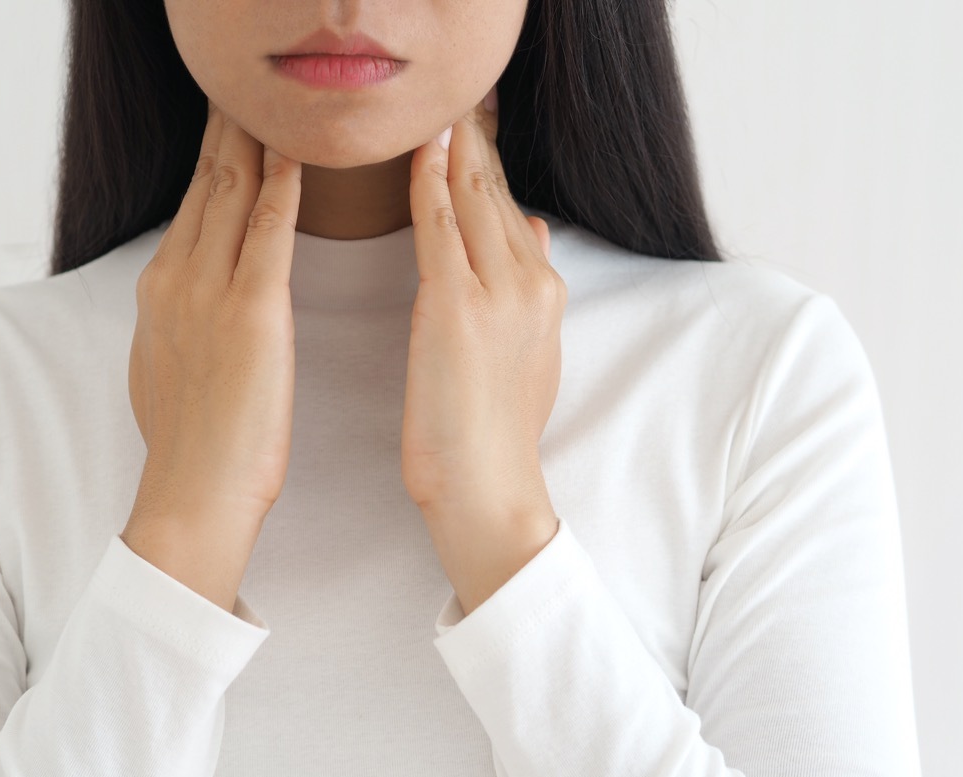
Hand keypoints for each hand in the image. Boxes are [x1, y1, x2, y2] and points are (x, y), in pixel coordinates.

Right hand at [127, 99, 302, 532]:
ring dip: (254, 139)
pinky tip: (296, 153)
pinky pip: (267, 232)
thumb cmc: (193, 445)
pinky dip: (282, 186)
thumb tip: (182, 305)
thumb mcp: (166, 367)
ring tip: (273, 99)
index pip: (191, 204)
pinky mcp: (249, 314)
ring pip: (231, 192)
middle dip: (229, 130)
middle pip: (206, 182)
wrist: (193, 495)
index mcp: (160, 290)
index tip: (229, 121)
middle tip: (248, 88)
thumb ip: (176, 322)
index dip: (213, 157)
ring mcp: (207, 292)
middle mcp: (175, 278)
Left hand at [401, 87, 566, 517]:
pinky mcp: (458, 307)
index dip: (486, 165)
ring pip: (471, 199)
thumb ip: (529, 289)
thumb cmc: (493, 433)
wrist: (490, 489)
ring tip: (434, 109)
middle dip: (471, 143)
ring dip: (451, 149)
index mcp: (544, 293)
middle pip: (495, 193)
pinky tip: (418, 151)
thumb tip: (530, 228)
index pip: (510, 209)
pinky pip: (440, 226)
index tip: (466, 129)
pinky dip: (428, 183)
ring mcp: (498, 292)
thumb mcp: (530, 354)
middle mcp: (531, 282)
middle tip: (449, 102)